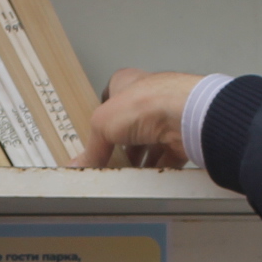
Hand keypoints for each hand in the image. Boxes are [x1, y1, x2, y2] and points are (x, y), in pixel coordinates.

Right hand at [79, 69, 205, 167]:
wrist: (183, 115)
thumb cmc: (144, 104)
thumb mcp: (103, 124)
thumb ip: (92, 147)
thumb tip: (79, 163)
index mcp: (127, 83)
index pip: (110, 100)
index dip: (103, 119)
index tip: (94, 138)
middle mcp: (149, 97)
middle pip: (131, 126)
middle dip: (121, 146)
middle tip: (110, 162)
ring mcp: (167, 117)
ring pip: (150, 143)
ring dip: (140, 159)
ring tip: (127, 175)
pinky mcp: (182, 137)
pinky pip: (167, 157)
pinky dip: (158, 169)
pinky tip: (147, 179)